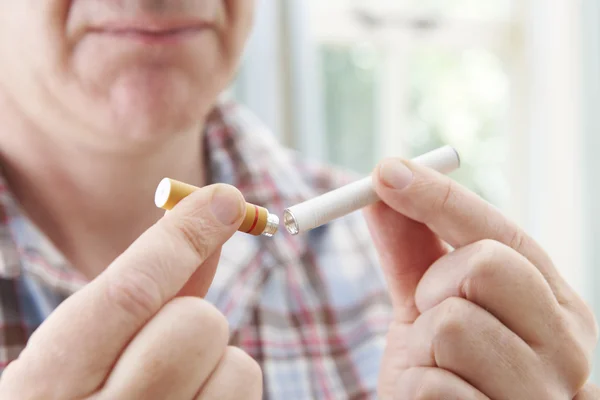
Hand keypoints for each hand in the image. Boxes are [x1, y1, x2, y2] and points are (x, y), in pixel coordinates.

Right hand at [0, 185, 262, 398]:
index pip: (130, 294)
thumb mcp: (78, 347)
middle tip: (164, 337)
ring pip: (237, 364)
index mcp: (49, 385)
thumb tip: (209, 215)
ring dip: (215, 359)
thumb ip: (141, 288)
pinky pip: (246, 391)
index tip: (225, 199)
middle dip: (194, 314)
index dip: (184, 237)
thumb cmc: (77, 394)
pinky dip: (227, 386)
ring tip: (175, 382)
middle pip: (197, 323)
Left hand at [364, 158, 597, 398]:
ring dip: (422, 348)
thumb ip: (414, 249)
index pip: (501, 234)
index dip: (439, 197)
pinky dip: (414, 392)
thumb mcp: (429, 307)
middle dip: (435, 284)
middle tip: (430, 312)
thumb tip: (383, 185)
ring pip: (451, 326)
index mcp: (553, 307)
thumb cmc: (445, 372)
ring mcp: (540, 396)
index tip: (386, 171)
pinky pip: (430, 386)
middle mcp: (565, 349)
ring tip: (439, 370)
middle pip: (485, 266)